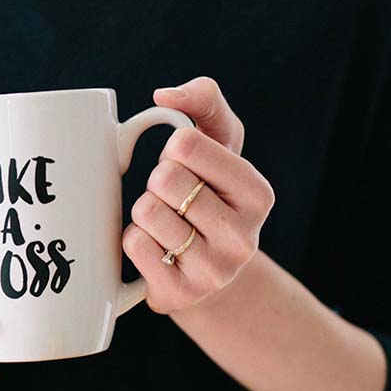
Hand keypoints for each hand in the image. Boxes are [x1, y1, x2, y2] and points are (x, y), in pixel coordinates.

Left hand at [122, 77, 275, 313]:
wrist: (206, 271)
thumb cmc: (208, 193)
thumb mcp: (218, 142)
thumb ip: (203, 100)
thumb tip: (165, 96)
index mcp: (257, 193)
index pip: (185, 144)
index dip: (173, 150)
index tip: (186, 166)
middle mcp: (244, 236)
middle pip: (164, 179)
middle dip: (157, 182)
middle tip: (173, 199)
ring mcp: (215, 271)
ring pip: (146, 212)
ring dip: (144, 212)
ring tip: (166, 224)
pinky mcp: (181, 294)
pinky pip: (134, 245)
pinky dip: (133, 239)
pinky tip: (156, 248)